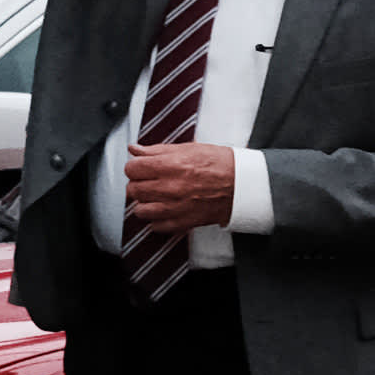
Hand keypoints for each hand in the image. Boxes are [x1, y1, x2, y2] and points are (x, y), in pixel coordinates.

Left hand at [118, 139, 236, 229]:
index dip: (135, 167)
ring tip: (155, 198)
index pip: (131, 169)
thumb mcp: (188, 148)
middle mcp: (169, 187)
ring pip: (140, 210)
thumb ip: (157, 150)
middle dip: (138, 184)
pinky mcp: (183, 222)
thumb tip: (134, 149)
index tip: (142, 168)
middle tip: (150, 182)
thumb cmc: (219, 164)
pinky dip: (157, 220)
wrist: (243, 184)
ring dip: (145, 203)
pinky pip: (156, 226)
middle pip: (133, 189)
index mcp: (169, 165)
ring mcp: (175, 207)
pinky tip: (165, 210)